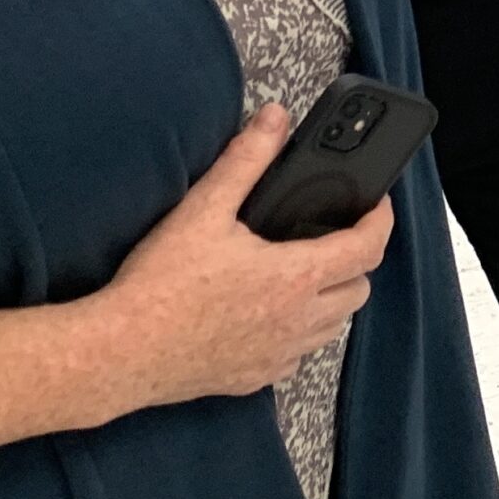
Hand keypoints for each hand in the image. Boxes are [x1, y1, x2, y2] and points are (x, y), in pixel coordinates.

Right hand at [94, 104, 394, 408]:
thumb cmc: (160, 286)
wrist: (119, 354)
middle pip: (358, 290)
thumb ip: (246, 159)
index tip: (376, 205)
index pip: (367, 248)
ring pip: (333, 327)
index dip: (380, 220)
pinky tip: (270, 314)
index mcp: (295, 277)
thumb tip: (275, 119)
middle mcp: (298, 322)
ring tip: (305, 271)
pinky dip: (299, 333)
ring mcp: (278, 356)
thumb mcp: (204, 208)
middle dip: (356, 259)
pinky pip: (298, 355)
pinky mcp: (254, 379)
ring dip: (331, 298)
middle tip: (333, 235)